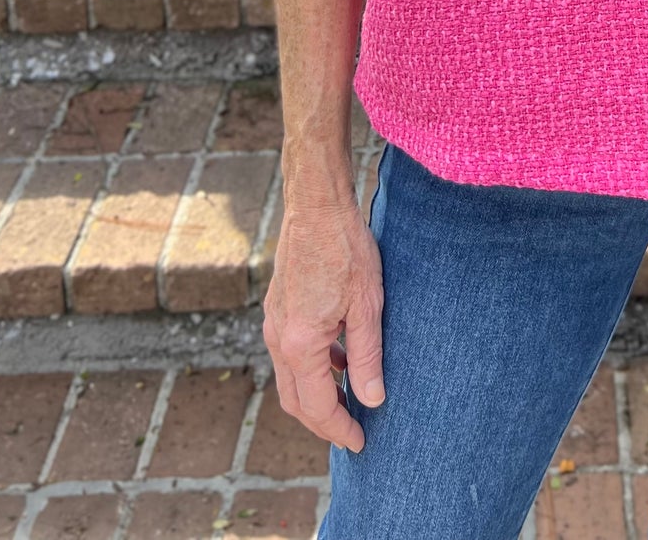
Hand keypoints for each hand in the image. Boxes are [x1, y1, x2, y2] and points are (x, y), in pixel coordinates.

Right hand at [263, 192, 384, 452]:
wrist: (317, 204)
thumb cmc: (345, 248)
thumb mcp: (367, 305)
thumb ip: (367, 356)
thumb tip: (372, 399)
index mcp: (300, 344)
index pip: (317, 406)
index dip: (340, 429)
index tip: (361, 442)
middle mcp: (279, 338)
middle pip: (296, 401)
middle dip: (323, 421)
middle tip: (354, 430)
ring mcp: (275, 322)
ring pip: (290, 378)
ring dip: (317, 394)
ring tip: (351, 398)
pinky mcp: (279, 307)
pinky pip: (290, 353)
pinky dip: (312, 368)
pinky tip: (339, 358)